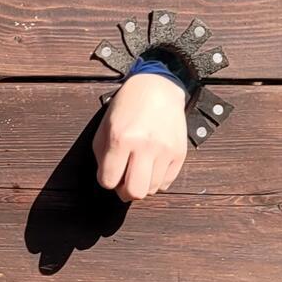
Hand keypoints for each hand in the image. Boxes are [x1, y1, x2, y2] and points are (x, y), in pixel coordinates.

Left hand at [94, 74, 187, 200]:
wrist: (158, 88)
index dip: (106, 180)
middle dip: (125, 193)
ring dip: (142, 185)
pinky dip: (157, 180)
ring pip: (152, 190)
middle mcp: (144, 146)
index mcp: (121, 139)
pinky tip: (152, 167)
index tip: (109, 173)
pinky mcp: (179, 153)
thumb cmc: (127, 107)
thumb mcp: (105, 127)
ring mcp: (165, 150)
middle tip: (123, 184)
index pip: (108, 181)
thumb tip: (108, 181)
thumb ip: (102, 156)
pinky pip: (167, 183)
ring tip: (138, 171)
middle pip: (134, 193)